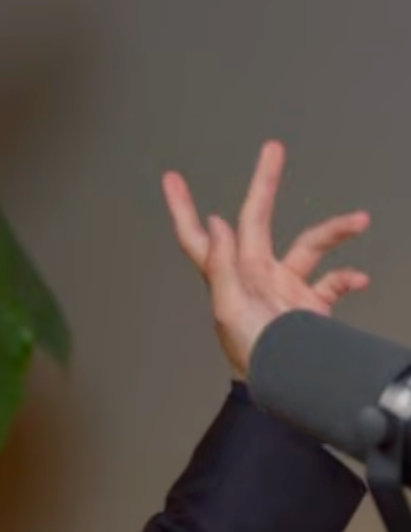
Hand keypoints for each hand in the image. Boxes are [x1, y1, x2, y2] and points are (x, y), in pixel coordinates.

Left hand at [163, 140, 370, 378]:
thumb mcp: (230, 308)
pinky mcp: (310, 301)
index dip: (182, 207)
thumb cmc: (251, 352)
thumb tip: (217, 222)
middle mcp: (254, 272)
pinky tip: (358, 279)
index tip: (172, 178)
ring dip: (335, 230)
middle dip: (265, 183)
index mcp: (228, 273)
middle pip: (257, 217)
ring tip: (359, 220)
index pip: (198, 234)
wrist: (285, 383)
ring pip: (309, 243)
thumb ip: (223, 265)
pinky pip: (332, 279)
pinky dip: (348, 276)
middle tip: (273, 148)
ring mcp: (283, 284)